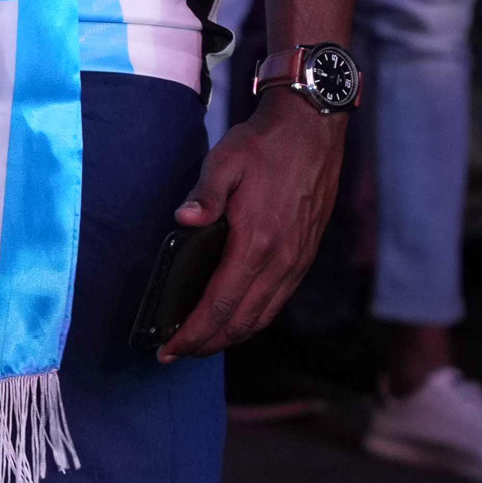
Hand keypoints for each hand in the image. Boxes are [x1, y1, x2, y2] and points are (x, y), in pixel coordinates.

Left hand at [157, 99, 342, 360]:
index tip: (169, 348)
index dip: (194, 332)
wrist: (312, 129)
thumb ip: (204, 195)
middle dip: (207, 343)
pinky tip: (238, 318)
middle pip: (241, 320)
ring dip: (231, 336)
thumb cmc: (264, 144)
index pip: (221, 304)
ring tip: (202, 343)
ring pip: (262, 316)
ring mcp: (296, 260)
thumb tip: (183, 219)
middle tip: (176, 353)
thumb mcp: (225, 161)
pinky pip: (278, 301)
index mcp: (257, 241)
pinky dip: (255, 319)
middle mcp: (281, 259)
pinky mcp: (305, 255)